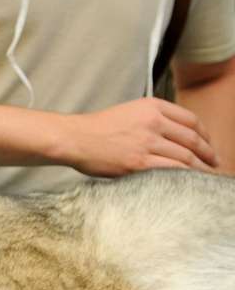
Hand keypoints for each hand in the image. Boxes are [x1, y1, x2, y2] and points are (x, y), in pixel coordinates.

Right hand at [57, 97, 218, 175]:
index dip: (205, 134)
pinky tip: (190, 182)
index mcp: (152, 106)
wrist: (74, 138)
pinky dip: (186, 177)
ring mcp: (147, 142)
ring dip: (201, 168)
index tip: (208, 145)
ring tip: (207, 176)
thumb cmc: (96, 129)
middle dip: (208, 153)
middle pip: (192, 139)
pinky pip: (171, 170)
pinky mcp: (139, 163)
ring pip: (186, 156)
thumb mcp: (128, 112)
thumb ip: (150, 118)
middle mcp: (153, 122)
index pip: (190, 120)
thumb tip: (171, 135)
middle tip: (215, 163)